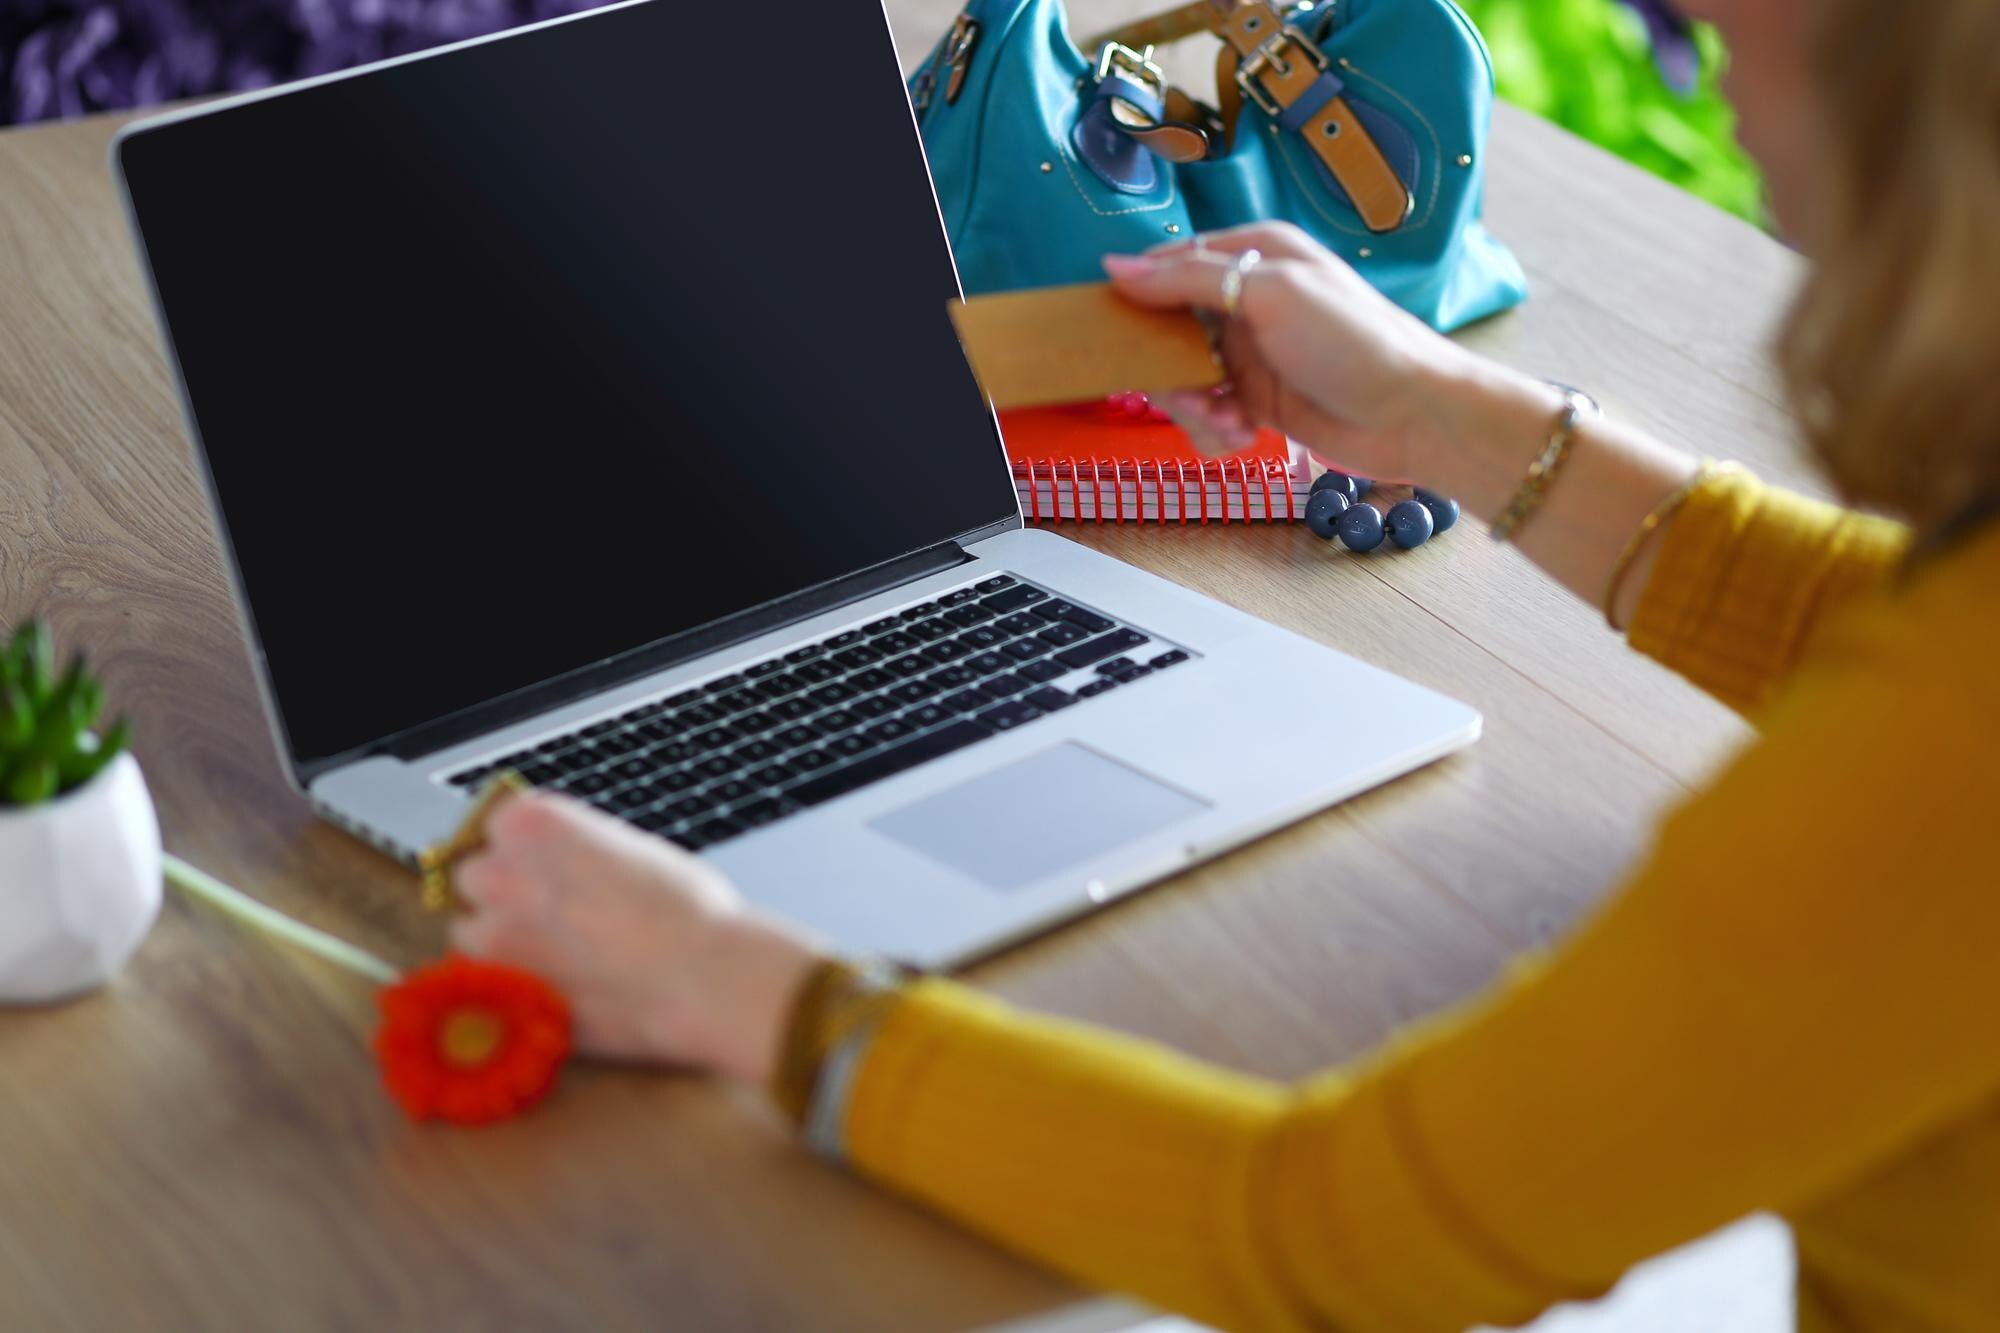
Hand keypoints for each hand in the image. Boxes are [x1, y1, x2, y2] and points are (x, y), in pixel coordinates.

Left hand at [449, 793, 826, 1084]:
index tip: (537, 868)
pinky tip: (555, 987)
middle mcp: (500, 872)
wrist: (702, 975)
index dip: (520, 851)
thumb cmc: (686, 911)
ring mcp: (492, 937)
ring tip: (555, 957)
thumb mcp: (629, 847)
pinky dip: (508, 987)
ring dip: (499, 943)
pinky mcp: (499, 994)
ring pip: (471, 935)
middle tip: (547, 915)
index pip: (494, 826)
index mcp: (532, 823)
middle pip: (472, 878)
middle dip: (502, 895)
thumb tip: (559, 863)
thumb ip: (575, 849)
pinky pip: (483, 986)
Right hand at [1103, 222, 1488, 480]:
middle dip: (1167, 368)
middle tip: (1191, 392)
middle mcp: (1246, 301)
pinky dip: (1214, 429)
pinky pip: (1207, 413)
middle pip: (1167, 329)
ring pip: (1182, 378)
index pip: (1170, 265)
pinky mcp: (1256, 400)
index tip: (1111, 329)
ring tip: (1227, 420)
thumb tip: (1116, 266)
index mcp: (1254, 254)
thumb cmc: (1352, 340)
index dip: (1138, 297)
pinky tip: (1241, 435)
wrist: (1413, 414)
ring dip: (1193, 406)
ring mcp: (1250, 353)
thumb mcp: (1270, 292)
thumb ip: (1190, 279)